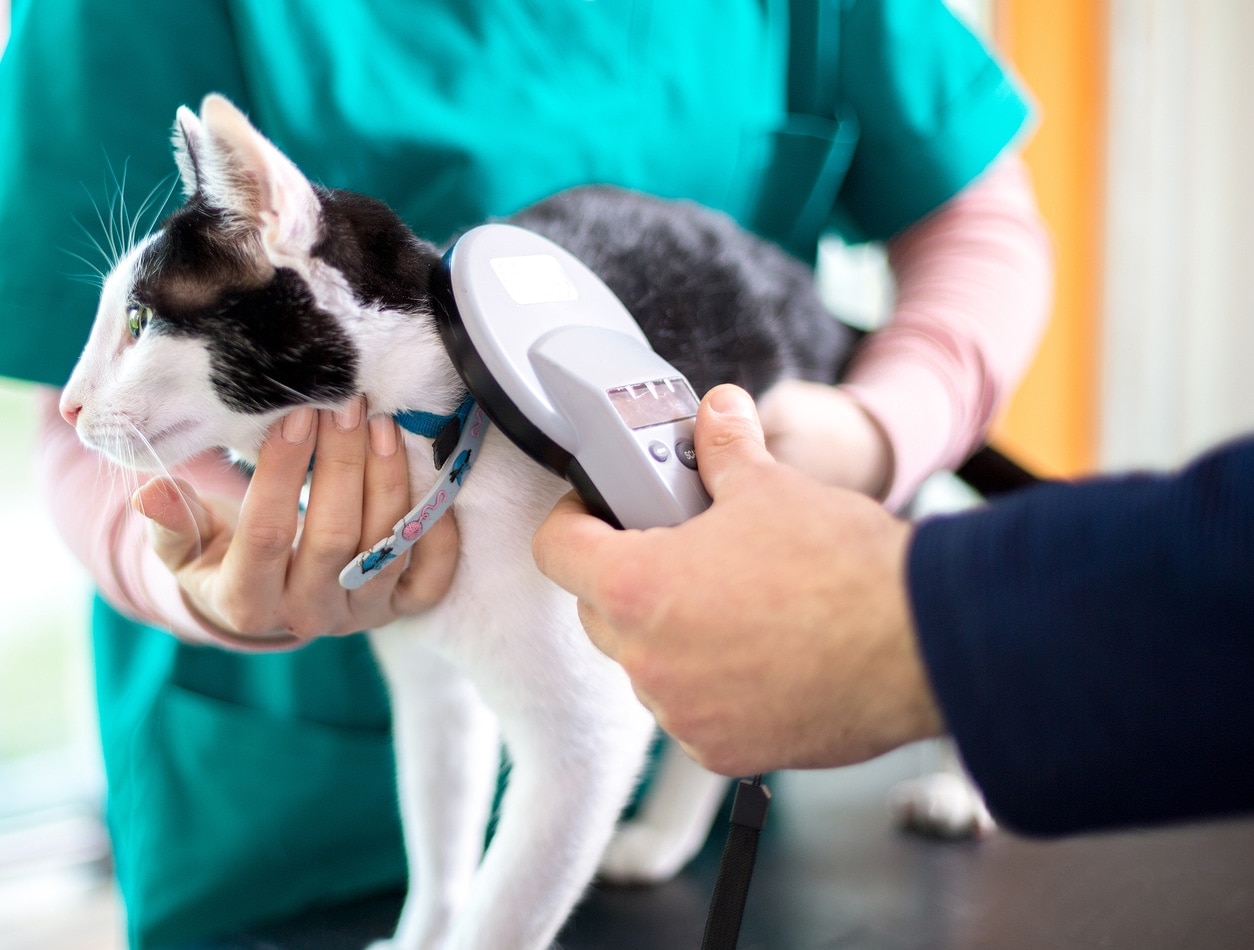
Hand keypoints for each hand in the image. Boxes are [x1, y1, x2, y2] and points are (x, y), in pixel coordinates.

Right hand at [132, 396, 457, 643]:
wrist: (266, 606)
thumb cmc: (220, 560)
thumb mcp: (183, 549)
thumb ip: (170, 523)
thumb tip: (152, 493)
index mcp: (246, 603)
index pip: (266, 534)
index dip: (281, 473)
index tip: (294, 415)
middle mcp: (308, 615)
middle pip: (334, 536)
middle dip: (342, 463)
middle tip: (347, 404)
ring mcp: (360, 614)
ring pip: (385, 548)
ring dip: (388, 480)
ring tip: (381, 422)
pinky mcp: (401, 608)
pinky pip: (432, 576)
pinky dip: (438, 529)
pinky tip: (427, 477)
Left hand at [533, 384, 942, 775]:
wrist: (921, 644)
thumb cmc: (843, 569)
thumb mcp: (771, 487)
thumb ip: (725, 448)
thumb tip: (718, 412)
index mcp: (636, 587)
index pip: (555, 550)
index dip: (574, 519)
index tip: (600, 510)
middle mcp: (647, 661)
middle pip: (598, 609)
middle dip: (625, 575)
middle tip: (677, 548)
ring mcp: (683, 713)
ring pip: (647, 664)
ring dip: (670, 634)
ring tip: (732, 603)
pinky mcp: (722, 751)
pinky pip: (690, 710)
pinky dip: (709, 683)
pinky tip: (759, 654)